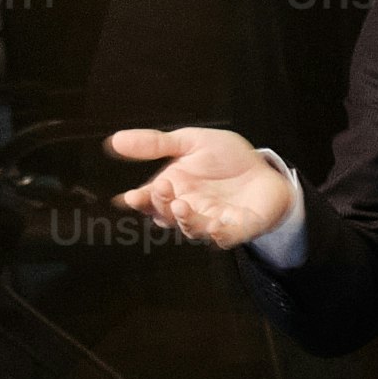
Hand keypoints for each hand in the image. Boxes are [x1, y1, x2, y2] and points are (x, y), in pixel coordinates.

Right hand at [109, 123, 296, 248]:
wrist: (263, 167)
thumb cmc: (225, 158)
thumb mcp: (189, 142)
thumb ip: (155, 144)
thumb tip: (114, 141)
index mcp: (173, 190)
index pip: (150, 200)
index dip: (140, 200)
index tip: (130, 196)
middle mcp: (188, 210)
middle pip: (168, 216)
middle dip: (162, 205)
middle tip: (161, 188)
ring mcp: (212, 222)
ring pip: (193, 229)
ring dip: (186, 220)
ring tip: (181, 205)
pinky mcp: (238, 229)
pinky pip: (226, 238)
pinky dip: (219, 234)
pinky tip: (216, 225)